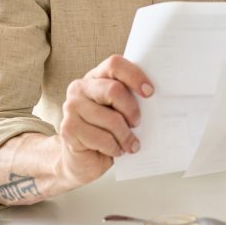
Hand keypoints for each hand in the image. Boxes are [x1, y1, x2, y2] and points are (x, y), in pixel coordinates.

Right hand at [57, 55, 152, 186]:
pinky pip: (102, 138)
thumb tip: (157, 97)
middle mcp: (80, 87)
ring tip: (130, 144)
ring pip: (111, 118)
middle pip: (114, 90)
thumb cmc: (108, 131)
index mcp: (96, 76)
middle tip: (137, 123)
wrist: (82, 159)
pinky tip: (116, 150)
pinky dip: (114, 148)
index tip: (150, 92)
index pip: (115, 64)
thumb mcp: (121, 111)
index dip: (135, 76)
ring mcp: (71, 107)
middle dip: (132, 110)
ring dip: (126, 136)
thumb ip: (131, 98)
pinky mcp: (68, 128)